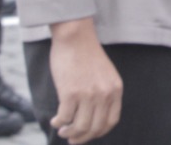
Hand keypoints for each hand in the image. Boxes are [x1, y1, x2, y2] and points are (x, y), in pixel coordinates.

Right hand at [48, 19, 122, 141]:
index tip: (88, 134)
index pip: (111, 121)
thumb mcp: (105, 74)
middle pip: (95, 128)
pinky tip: (55, 120)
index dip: (99, 132)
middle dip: (82, 137)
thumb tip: (92, 117)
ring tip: (63, 130)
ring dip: (70, 133)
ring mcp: (88, 94)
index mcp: (115, 89)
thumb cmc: (86, 55)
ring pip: (80, 127)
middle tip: (72, 139)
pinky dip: (58, 123)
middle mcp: (104, 94)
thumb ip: (103, 93)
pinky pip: (65, 118)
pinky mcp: (70, 93)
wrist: (75, 37)